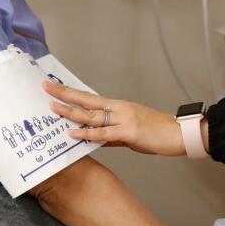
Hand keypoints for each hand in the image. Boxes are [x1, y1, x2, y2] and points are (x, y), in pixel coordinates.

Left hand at [43, 81, 185, 155]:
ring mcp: (124, 118)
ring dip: (71, 111)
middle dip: (65, 93)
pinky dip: (87, 133)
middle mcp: (119, 108)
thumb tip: (93, 139)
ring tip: (53, 107)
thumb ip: (111, 134)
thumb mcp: (130, 132)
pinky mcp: (129, 132)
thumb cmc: (157, 133)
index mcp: (119, 106)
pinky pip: (103, 133)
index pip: (90, 97)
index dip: (72, 92)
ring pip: (92, 114)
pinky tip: (73, 133)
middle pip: (86, 99)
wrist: (178, 134)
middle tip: (46, 87)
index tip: (55, 86)